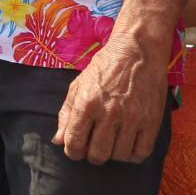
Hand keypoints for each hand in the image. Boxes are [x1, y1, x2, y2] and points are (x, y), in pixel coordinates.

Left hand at [53, 26, 169, 163]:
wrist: (136, 53)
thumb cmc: (103, 68)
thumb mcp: (78, 85)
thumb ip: (66, 114)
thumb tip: (58, 141)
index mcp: (86, 103)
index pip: (74, 142)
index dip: (72, 152)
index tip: (74, 150)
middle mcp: (109, 113)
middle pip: (97, 154)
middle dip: (91, 156)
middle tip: (92, 148)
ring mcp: (132, 118)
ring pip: (119, 155)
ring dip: (112, 154)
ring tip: (110, 143)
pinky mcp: (151, 121)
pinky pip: (141, 152)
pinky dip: (132, 155)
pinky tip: (127, 145)